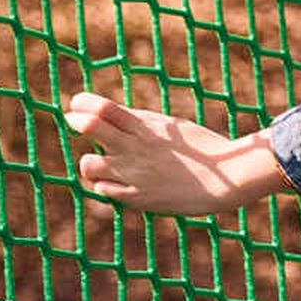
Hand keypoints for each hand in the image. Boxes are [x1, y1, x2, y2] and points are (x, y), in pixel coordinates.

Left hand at [63, 91, 291, 215]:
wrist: (227, 181)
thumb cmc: (204, 150)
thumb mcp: (174, 128)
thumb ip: (143, 124)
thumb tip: (113, 117)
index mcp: (148, 126)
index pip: (104, 107)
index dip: (83, 103)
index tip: (78, 104)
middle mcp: (136, 147)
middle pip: (90, 126)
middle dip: (76, 121)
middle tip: (73, 120)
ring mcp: (134, 173)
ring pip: (89, 164)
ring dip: (91, 162)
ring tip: (101, 164)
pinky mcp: (137, 197)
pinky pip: (104, 190)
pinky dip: (107, 184)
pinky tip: (120, 182)